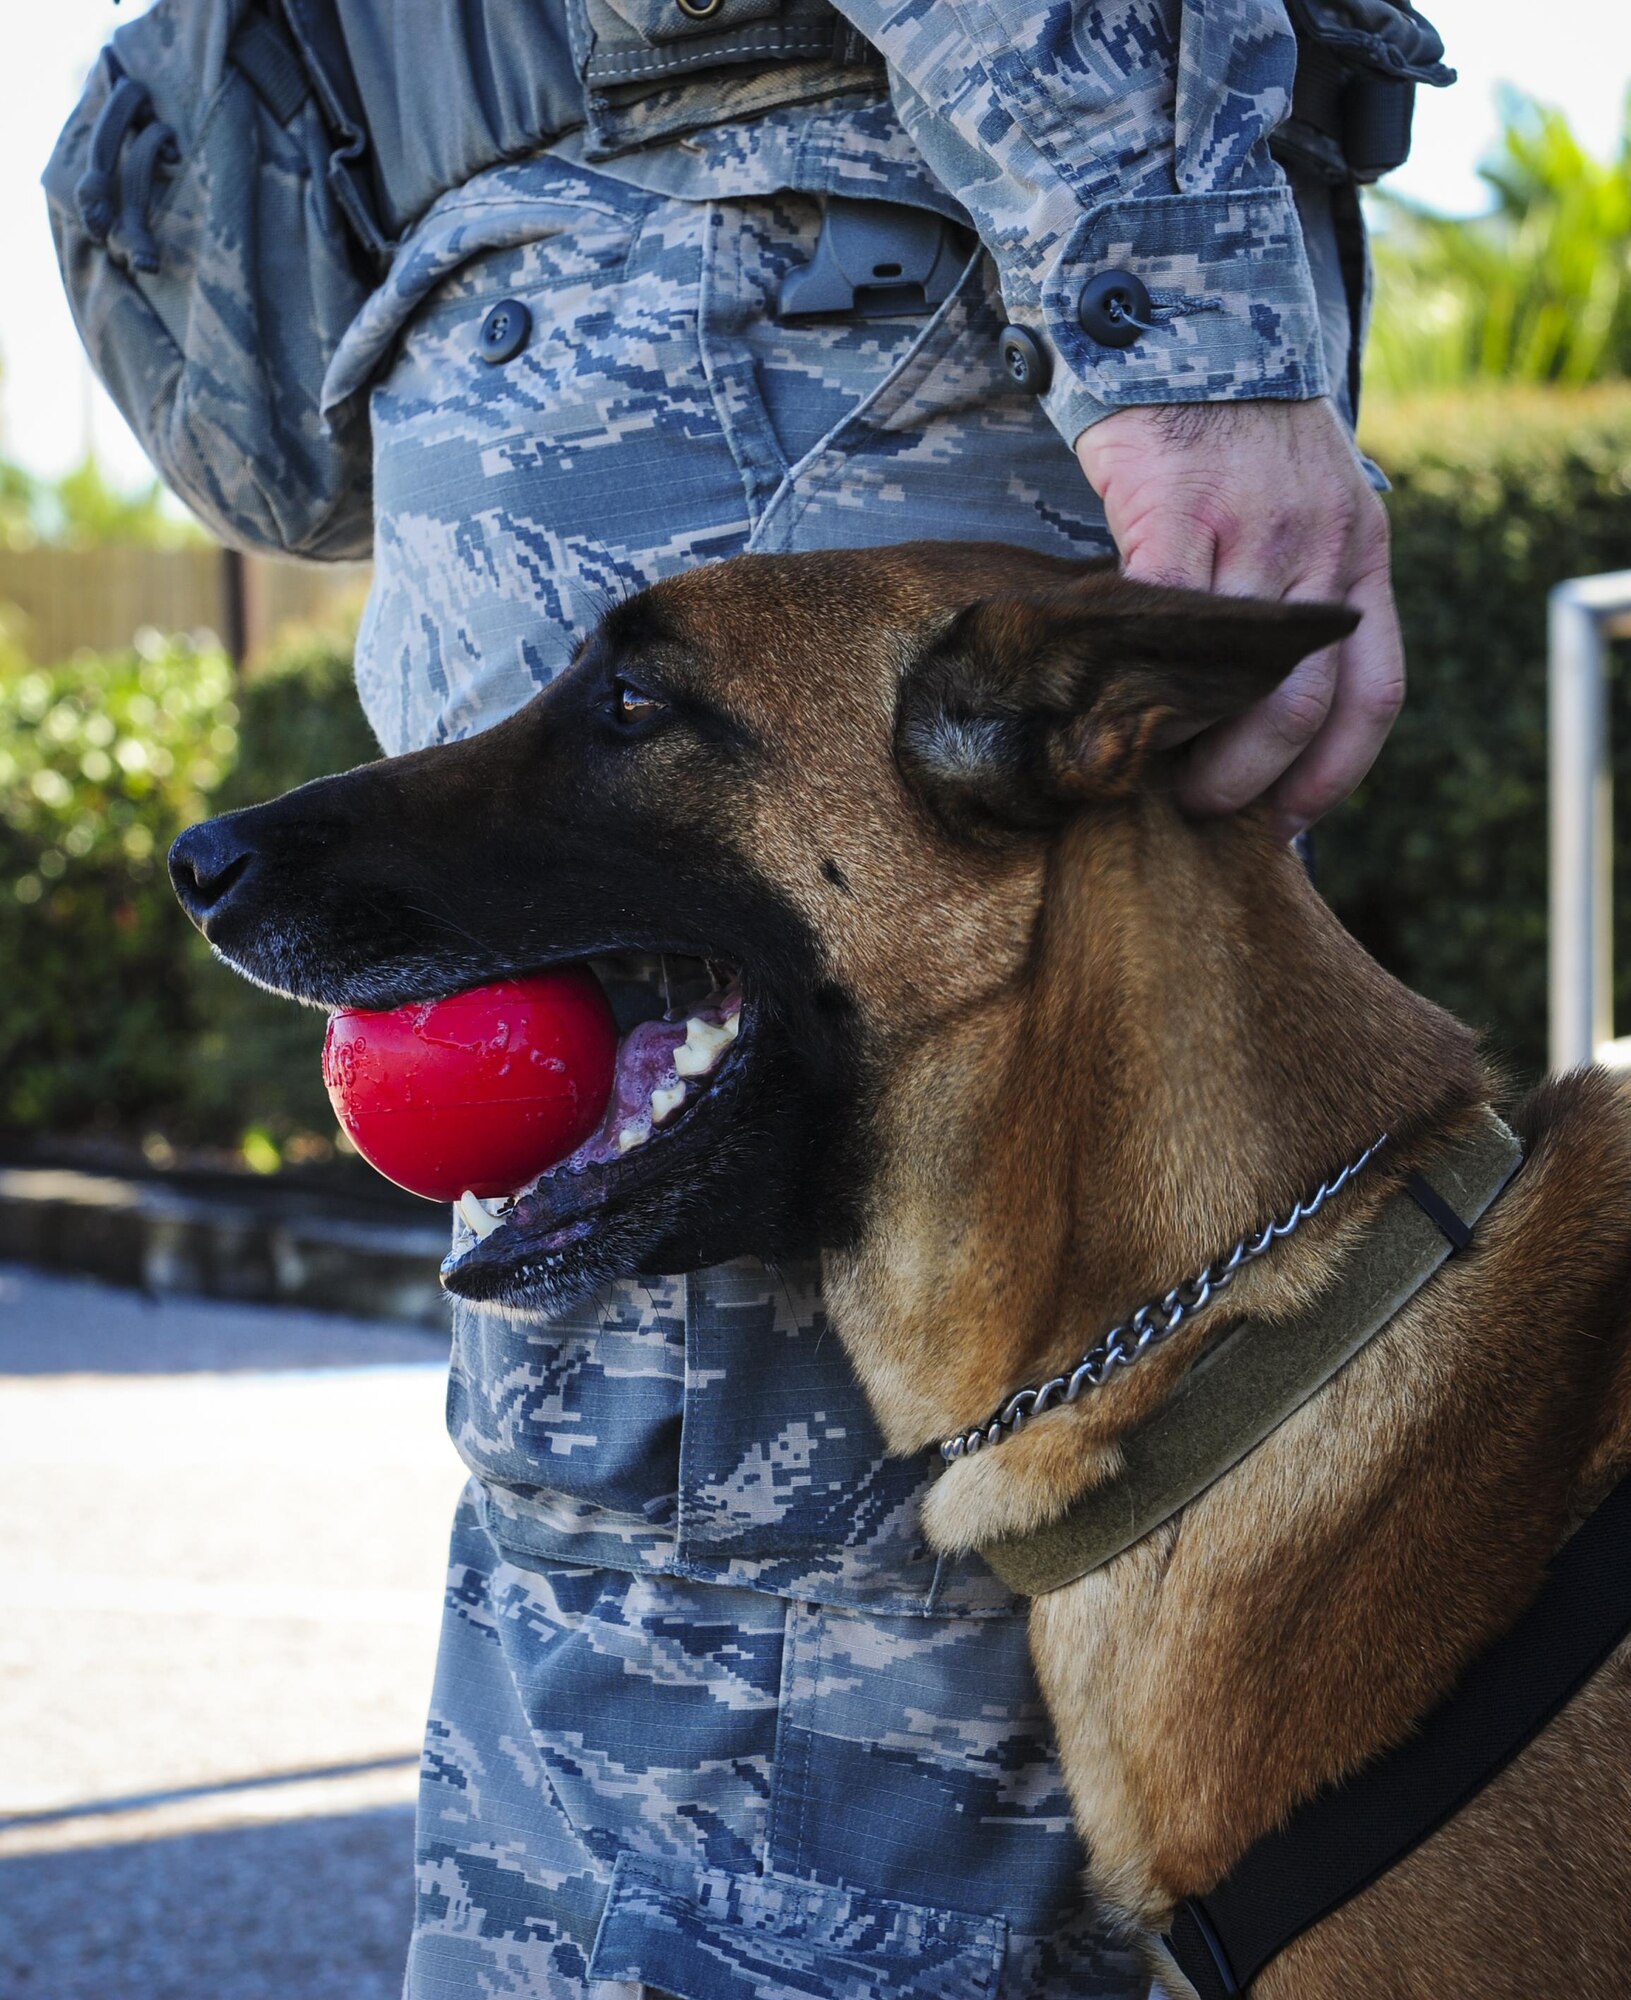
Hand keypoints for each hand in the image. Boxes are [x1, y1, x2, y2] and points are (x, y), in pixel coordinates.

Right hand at [1075, 398, 1401, 836]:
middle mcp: (1320, 548)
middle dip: (1251, 781)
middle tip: (1203, 811)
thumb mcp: (1308, 505)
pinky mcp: (1174, 508)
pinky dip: (1134, 679)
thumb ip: (1298, 592)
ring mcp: (1250, 529)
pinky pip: (1157, 624)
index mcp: (1361, 556)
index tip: (1292, 825)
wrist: (1186, 321)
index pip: (1373, 696)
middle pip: (1300, 708)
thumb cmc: (1234, 432)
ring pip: (1228, 682)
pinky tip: (1111, 704)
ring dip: (1187, 747)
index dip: (1333, 776)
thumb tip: (1266, 705)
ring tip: (1150, 774)